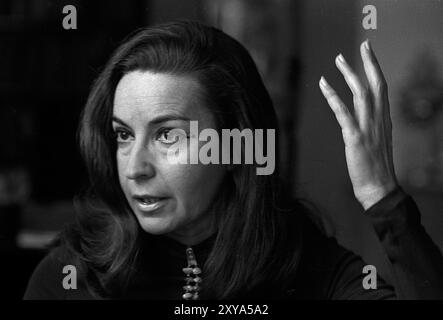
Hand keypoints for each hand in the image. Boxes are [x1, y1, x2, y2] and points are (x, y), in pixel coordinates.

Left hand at [319, 40, 398, 209]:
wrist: (378, 189)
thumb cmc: (375, 168)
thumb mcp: (376, 142)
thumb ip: (371, 126)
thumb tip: (362, 117)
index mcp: (384, 120)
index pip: (382, 88)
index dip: (375, 68)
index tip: (370, 52)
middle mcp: (379, 120)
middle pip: (376, 84)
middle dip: (369, 62)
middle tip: (362, 44)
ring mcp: (368, 128)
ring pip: (361, 93)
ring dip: (349, 74)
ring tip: (339, 59)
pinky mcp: (356, 138)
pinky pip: (343, 113)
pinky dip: (333, 97)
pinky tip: (323, 84)